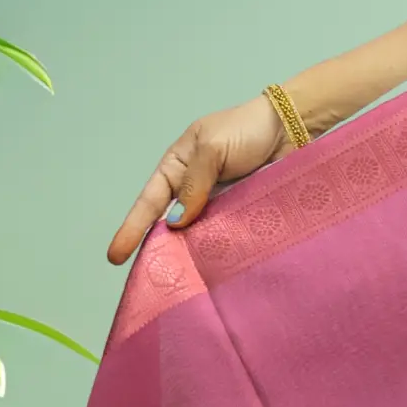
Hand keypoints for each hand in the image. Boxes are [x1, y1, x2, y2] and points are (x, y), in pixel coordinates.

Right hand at [108, 93, 288, 264]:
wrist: (292, 126)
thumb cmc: (246, 128)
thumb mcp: (212, 148)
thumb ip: (195, 184)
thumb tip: (177, 223)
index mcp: (176, 167)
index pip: (149, 202)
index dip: (132, 229)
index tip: (115, 257)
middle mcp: (193, 189)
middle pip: (171, 224)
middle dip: (159, 249)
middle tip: (150, 278)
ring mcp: (219, 203)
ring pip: (198, 234)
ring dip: (191, 253)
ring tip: (180, 280)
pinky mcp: (242, 212)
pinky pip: (226, 234)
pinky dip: (219, 249)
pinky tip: (214, 268)